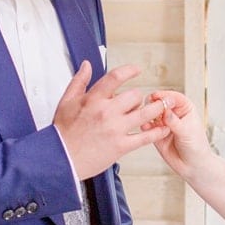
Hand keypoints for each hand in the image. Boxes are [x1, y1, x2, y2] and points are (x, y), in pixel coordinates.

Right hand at [53, 63, 169, 179]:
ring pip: (145, 113)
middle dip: (138, 97)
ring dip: (156, 109)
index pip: (116, 77)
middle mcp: (106, 112)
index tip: (136, 70)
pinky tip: (163, 129)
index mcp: (93, 99)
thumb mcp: (66, 102)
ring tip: (162, 107)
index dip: (129, 70)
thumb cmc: (63, 133)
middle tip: (138, 101)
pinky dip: (157, 132)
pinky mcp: (121, 146)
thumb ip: (79, 81)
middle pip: (135, 95)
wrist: (60, 159)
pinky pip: (145, 137)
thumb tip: (87, 65)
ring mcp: (115, 129)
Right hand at [147, 89, 214, 178]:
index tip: (157, 97)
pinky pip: (148, 127)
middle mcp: (173, 114)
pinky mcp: (156, 134)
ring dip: (148, 115)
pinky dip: (145, 126)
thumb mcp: (187, 132)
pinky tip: (146, 128)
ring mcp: (164, 124)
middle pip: (161, 103)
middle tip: (149, 108)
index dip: (165, 96)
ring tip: (147, 119)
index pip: (174, 97)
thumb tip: (165, 110)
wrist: (193, 166)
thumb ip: (175, 121)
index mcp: (185, 108)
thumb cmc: (197, 147)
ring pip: (152, 114)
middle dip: (154, 105)